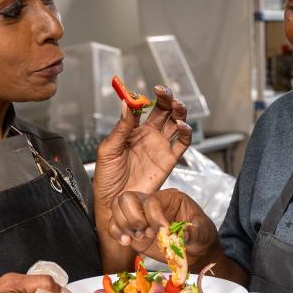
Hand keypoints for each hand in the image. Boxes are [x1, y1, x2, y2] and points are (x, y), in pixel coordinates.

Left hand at [93, 86, 190, 209]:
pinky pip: (182, 144)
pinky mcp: (169, 160)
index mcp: (132, 130)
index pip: (143, 108)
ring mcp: (160, 147)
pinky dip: (186, 133)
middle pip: (164, 111)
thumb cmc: (106, 178)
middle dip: (167, 99)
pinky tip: (182, 125)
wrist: (114, 202)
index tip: (148, 91)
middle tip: (166, 93)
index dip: (147, 97)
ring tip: (177, 106)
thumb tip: (126, 103)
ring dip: (179, 112)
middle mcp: (148, 136)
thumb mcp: (108, 149)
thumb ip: (120, 127)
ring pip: (175, 123)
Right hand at [107, 188, 217, 264]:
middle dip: (134, 218)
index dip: (154, 216)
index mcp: (170, 198)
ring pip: (117, 208)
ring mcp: (140, 216)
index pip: (152, 200)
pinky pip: (114, 225)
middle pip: (128, 198)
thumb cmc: (200, 235)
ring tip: (139, 238)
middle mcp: (152, 204)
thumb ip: (194, 232)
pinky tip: (127, 242)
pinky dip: (116, 233)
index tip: (163, 232)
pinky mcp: (133, 230)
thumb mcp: (203, 232)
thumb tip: (182, 234)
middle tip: (147, 234)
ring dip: (124, 225)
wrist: (196, 250)